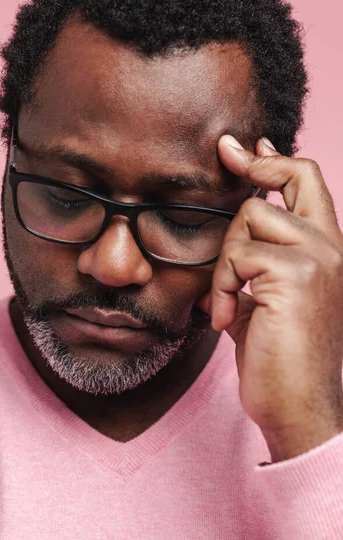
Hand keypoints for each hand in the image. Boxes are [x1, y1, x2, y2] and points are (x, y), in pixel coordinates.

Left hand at [197, 135, 342, 461]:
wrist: (297, 406)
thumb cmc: (278, 353)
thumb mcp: (264, 296)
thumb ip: (255, 257)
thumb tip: (238, 227)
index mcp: (328, 250)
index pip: (309, 186)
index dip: (277, 160)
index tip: (248, 147)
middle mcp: (332, 246)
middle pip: (298, 174)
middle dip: (257, 164)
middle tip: (228, 155)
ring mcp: (320, 257)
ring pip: (252, 215)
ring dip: (226, 258)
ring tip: (225, 300)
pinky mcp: (297, 273)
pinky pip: (238, 254)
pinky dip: (221, 285)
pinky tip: (223, 318)